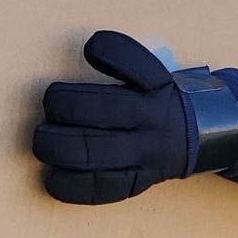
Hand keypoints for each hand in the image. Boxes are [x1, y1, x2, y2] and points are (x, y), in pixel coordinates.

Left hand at [32, 30, 193, 204]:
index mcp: (157, 86)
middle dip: (65, 106)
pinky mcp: (134, 183)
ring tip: (42, 140)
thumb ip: (122, 66)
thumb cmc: (155, 100)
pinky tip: (51, 175)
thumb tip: (80, 57)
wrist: (195, 138)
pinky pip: (98, 188)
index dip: (108, 51)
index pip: (134, 63)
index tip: (90, 49)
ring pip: (96, 154)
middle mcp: (152, 120)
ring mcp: (144, 155)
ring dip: (58, 147)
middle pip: (107, 110)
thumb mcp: (151, 75)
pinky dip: (67, 184)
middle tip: (51, 105)